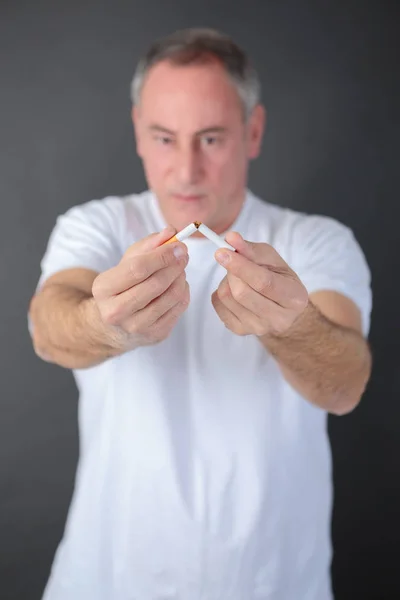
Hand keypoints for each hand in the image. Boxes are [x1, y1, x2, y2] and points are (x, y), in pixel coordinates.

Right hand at [92, 226, 189, 348]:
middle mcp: (116, 312)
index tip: (178, 245)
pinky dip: (184, 292)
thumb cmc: (122, 288)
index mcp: (103, 289)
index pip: (138, 269)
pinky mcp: (155, 335)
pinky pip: (179, 308)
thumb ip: (148, 245)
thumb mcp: (126, 263)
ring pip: (172, 296)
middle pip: (156, 284)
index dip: (162, 255)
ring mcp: (136, 327)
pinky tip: (177, 286)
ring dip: (181, 278)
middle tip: (184, 254)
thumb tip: (171, 232)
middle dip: (175, 265)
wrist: (114, 326)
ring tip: (179, 270)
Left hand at [211, 231, 308, 338]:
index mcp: (294, 298)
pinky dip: (221, 292)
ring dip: (226, 280)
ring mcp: (258, 328)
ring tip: (238, 277)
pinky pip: (218, 305)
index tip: (222, 251)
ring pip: (227, 298)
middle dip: (232, 271)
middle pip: (242, 292)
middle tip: (231, 261)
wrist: (279, 306)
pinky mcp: (240, 331)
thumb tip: (230, 238)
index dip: (241, 266)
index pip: (263, 282)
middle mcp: (279, 319)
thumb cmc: (277, 278)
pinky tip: (233, 290)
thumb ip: (251, 249)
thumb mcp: (271, 259)